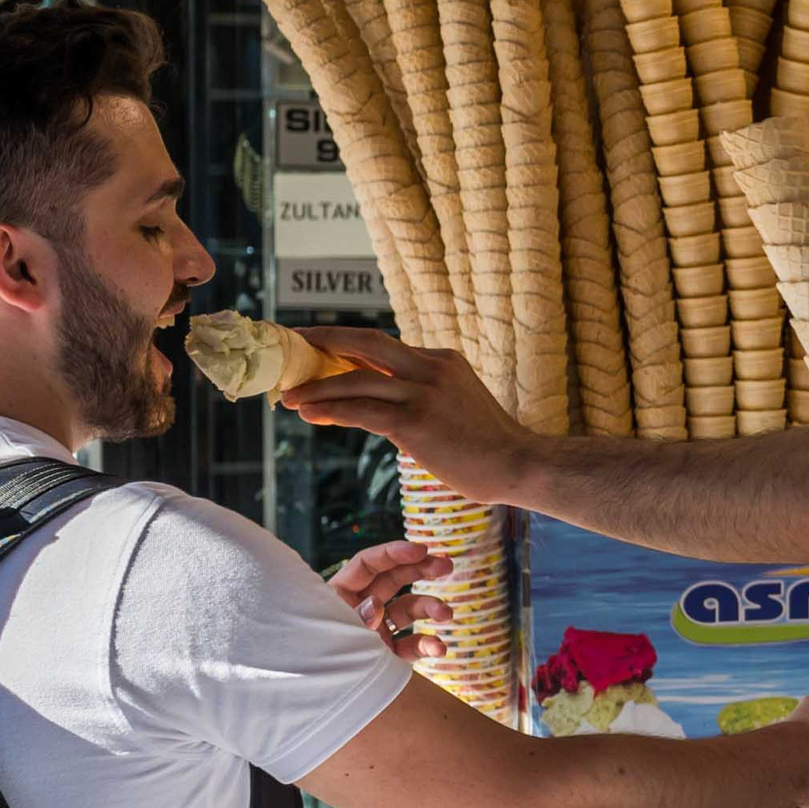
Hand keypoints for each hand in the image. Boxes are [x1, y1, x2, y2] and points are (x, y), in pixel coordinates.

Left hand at [282, 331, 535, 505]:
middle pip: (366, 342)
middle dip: (324, 341)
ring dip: (316, 386)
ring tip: (288, 396)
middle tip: (293, 347)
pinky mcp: (416, 422)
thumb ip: (427, 395)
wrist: (520, 466)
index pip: (384, 345)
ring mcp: (425, 393)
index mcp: (442, 361)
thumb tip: (391, 405)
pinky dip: (330, 409)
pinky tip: (308, 412)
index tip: (319, 346)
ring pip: (356, 378)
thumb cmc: (490, 448)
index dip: (347, 343)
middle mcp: (432, 368)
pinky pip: (362, 411)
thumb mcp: (459, 405)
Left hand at [329, 539, 456, 663]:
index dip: (394, 552)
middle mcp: (361, 609)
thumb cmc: (317, 668)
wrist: (320, 712)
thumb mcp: (335, 638)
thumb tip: (376, 604)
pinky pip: (414, 644)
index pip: (368, 564)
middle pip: (394, 579)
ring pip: (409, 609)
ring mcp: (378, 632)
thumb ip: (357, 619)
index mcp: (339, 596)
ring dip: (431, 606)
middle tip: (447, 564)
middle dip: (422, 569)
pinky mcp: (391, 656)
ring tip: (447, 614)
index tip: (420, 550)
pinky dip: (429, 644)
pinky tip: (440, 648)